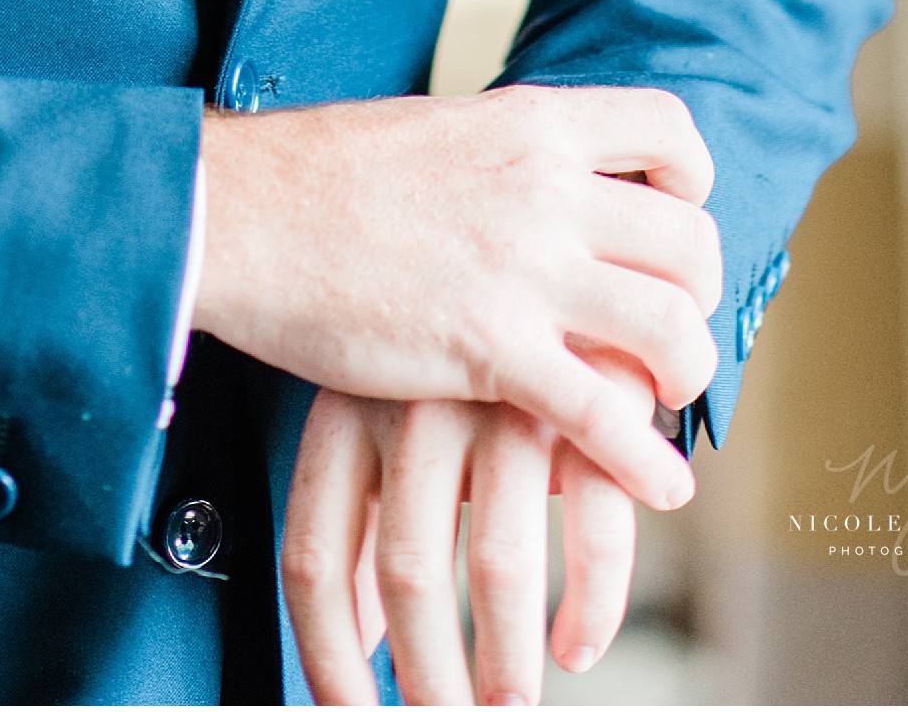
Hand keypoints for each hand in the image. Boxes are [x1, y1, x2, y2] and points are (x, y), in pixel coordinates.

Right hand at [193, 84, 717, 508]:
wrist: (242, 211)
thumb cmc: (316, 174)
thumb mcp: (433, 131)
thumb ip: (500, 156)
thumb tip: (532, 181)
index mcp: (529, 123)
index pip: (669, 130)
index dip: (691, 182)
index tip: (672, 217)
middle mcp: (544, 188)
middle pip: (690, 242)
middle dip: (699, 295)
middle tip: (668, 330)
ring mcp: (523, 268)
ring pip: (671, 327)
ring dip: (687, 374)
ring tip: (663, 398)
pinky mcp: (490, 348)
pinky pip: (605, 412)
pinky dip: (646, 458)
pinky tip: (658, 482)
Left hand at [281, 375, 653, 706]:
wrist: (547, 242)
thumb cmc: (451, 357)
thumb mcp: (380, 415)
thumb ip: (363, 523)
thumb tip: (359, 648)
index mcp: (348, 409)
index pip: (314, 558)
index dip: (328, 658)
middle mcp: (419, 403)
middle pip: (406, 573)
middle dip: (429, 680)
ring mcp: (506, 399)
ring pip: (498, 563)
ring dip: (507, 662)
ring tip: (509, 708)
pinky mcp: (592, 401)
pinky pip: (594, 530)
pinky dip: (592, 607)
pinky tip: (577, 645)